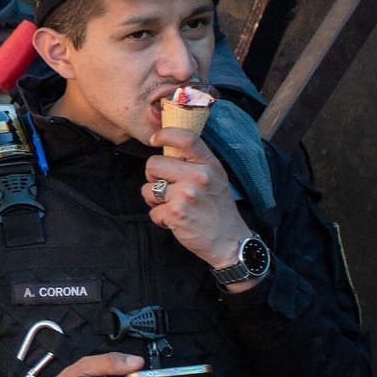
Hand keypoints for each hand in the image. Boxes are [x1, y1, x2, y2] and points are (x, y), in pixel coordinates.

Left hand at [142, 129, 251, 275]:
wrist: (229, 241)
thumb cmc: (218, 208)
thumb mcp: (216, 178)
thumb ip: (196, 163)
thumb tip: (167, 147)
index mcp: (210, 165)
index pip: (186, 138)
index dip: (165, 135)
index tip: (154, 139)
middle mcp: (199, 176)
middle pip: (153, 164)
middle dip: (153, 177)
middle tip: (167, 189)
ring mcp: (187, 195)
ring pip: (147, 188)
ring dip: (154, 200)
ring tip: (173, 206)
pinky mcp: (176, 213)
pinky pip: (152, 211)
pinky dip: (160, 218)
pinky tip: (176, 221)